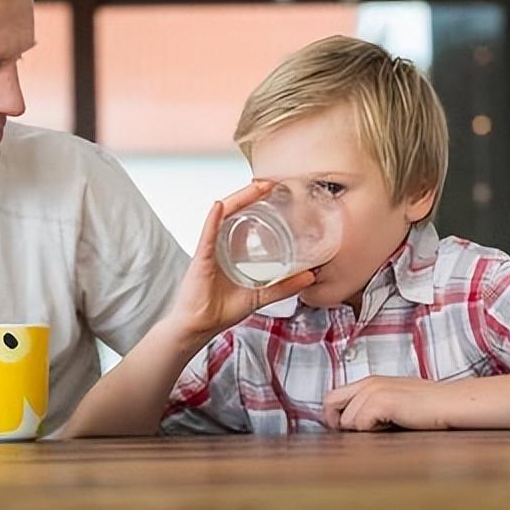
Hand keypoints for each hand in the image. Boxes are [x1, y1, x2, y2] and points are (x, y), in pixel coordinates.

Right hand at [163, 181, 314, 345]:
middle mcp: (219, 244)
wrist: (199, 327)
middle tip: (272, 183)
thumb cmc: (220, 309)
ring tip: (255, 186)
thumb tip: (311, 276)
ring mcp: (209, 249)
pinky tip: (218, 207)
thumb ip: (284, 286)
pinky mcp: (201, 259)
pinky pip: (206, 235)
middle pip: (235, 211)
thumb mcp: (260, 296)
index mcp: (231, 248)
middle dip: (252, 194)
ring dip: (238, 199)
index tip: (275, 190)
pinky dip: (212, 220)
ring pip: (223, 216)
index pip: (244, 218)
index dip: (257, 202)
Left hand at [322, 376, 451, 431]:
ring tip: (386, 428)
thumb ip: (372, 408)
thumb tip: (351, 426)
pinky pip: (360, 425)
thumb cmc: (427, 407)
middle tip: (359, 434)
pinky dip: (372, 432)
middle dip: (337, 423)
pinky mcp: (381, 402)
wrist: (449, 403)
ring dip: (362, 431)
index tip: (347, 431)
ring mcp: (373, 391)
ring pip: (346, 421)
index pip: (332, 397)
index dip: (334, 417)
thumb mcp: (394, 401)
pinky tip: (392, 427)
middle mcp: (367, 383)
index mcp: (369, 382)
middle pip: (329, 404)